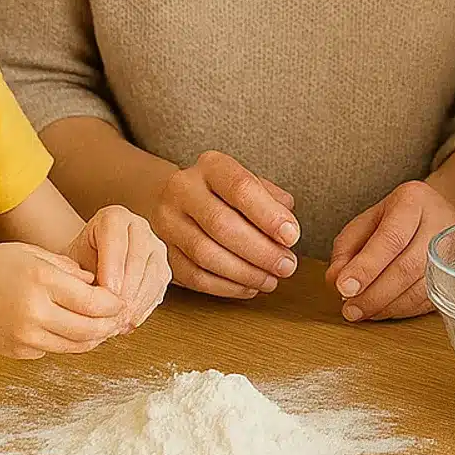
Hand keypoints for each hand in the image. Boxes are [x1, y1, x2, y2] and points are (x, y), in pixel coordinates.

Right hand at [0, 242, 125, 359]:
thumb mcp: (32, 253)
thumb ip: (69, 269)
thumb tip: (99, 285)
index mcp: (41, 281)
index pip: (94, 301)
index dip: (114, 303)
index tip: (121, 299)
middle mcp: (34, 312)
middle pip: (90, 329)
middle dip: (110, 324)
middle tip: (119, 317)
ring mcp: (26, 336)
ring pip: (76, 346)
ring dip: (95, 338)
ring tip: (103, 326)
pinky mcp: (19, 352)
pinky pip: (55, 350)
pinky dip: (68, 341)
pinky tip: (70, 329)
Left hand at [69, 205, 170, 328]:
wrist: (88, 264)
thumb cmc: (78, 262)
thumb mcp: (71, 264)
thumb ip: (79, 274)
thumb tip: (93, 298)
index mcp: (113, 217)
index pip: (116, 238)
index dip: (112, 267)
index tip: (106, 292)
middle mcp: (138, 226)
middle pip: (138, 257)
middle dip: (126, 289)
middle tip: (114, 313)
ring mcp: (154, 246)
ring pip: (153, 273)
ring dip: (137, 301)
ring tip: (120, 321)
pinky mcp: (163, 267)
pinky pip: (159, 288)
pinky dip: (145, 307)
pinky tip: (130, 320)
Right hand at [151, 151, 299, 299]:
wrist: (171, 197)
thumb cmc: (223, 193)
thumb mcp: (249, 183)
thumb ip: (273, 202)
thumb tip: (287, 230)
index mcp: (211, 167)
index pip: (240, 188)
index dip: (268, 215)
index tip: (291, 236)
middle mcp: (183, 190)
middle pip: (222, 225)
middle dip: (261, 251)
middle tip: (286, 266)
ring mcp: (167, 222)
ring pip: (206, 255)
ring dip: (245, 273)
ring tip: (271, 279)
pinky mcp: (163, 252)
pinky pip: (194, 276)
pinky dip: (226, 287)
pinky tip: (249, 287)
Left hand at [326, 180, 454, 321]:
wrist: (440, 215)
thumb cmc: (398, 218)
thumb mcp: (368, 220)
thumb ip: (347, 247)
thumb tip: (336, 280)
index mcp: (413, 201)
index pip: (391, 238)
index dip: (366, 266)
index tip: (344, 287)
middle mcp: (439, 224)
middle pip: (408, 266)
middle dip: (374, 294)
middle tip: (350, 308)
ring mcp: (454, 251)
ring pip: (420, 288)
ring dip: (387, 306)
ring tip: (362, 311)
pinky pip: (429, 300)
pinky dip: (402, 310)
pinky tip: (383, 309)